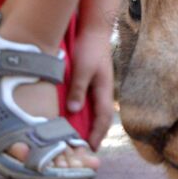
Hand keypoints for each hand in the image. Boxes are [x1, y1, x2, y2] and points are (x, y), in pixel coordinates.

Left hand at [67, 21, 114, 150]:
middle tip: (88, 148)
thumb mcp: (82, 69)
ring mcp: (100, 85)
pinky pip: (92, 102)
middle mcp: (104, 90)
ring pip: (98, 110)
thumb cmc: (89, 49)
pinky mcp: (94, 80)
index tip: (91, 148)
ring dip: (93, 124)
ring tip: (84, 136)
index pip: (103, 117)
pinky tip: (79, 115)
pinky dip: (88, 113)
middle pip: (103, 117)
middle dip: (97, 133)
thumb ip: (78, 89)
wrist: (94, 30)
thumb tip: (73, 111)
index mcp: (104, 89)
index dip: (97, 134)